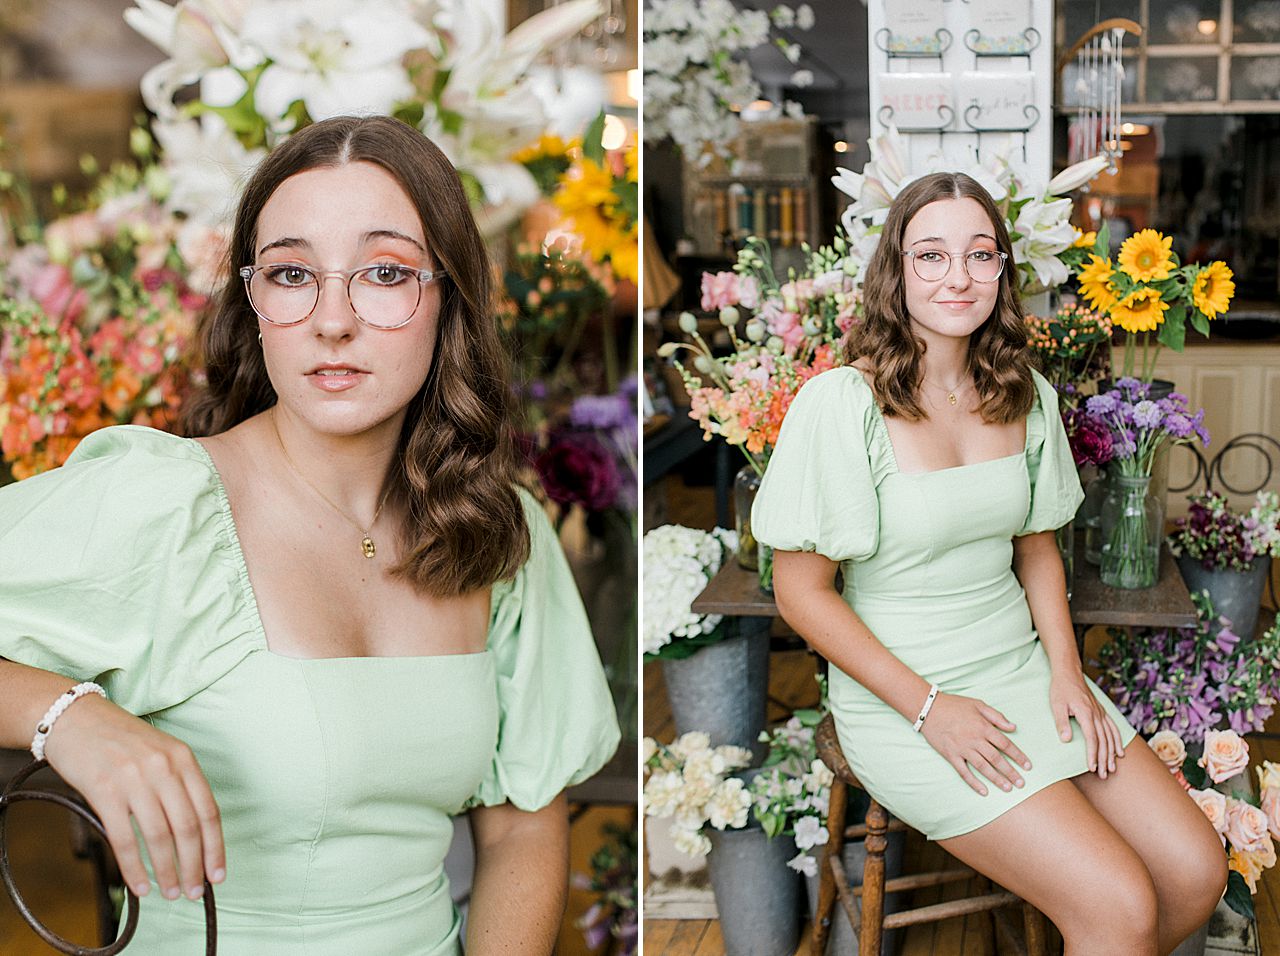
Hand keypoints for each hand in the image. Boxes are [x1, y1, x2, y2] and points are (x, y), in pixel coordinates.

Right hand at [41, 695, 224, 901]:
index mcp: (183, 758)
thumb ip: (178, 783)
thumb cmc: (120, 739)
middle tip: (195, 892)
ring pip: (159, 836)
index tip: (217, 874)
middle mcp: (163, 768)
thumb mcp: (160, 751)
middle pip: (188, 828)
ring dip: (167, 871)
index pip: (209, 811)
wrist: (75, 719)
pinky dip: (134, 867)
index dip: (215, 847)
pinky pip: (124, 839)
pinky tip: (140, 886)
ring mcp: (134, 780)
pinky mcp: (104, 792)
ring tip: (171, 892)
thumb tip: (192, 833)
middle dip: (195, 866)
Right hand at [919, 692, 1031, 796]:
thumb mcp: (978, 704)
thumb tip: (1013, 727)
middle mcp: (974, 739)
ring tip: (1007, 788)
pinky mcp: (951, 755)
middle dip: (1010, 772)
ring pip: (983, 767)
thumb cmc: (954, 705)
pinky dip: (974, 783)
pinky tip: (983, 791)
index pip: (1005, 744)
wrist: (928, 708)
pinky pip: (964, 772)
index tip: (1028, 766)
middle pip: (997, 759)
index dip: (1018, 756)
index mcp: (983, 727)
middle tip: (1021, 783)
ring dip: (996, 779)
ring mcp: (962, 748)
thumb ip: (996, 716)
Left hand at [1050, 668, 1124, 779]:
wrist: (1069, 673)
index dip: (1093, 754)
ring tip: (1113, 768)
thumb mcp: (1056, 705)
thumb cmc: (1060, 689)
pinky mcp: (1101, 711)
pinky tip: (1120, 751)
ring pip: (1110, 736)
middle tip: (1104, 774)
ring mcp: (1101, 713)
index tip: (1092, 767)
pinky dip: (1117, 740)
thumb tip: (1066, 740)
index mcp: (1086, 713)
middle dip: (1104, 759)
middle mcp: (1097, 714)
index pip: (1092, 738)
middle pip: (1103, 740)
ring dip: (1112, 753)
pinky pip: (1113, 728)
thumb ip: (1062, 722)